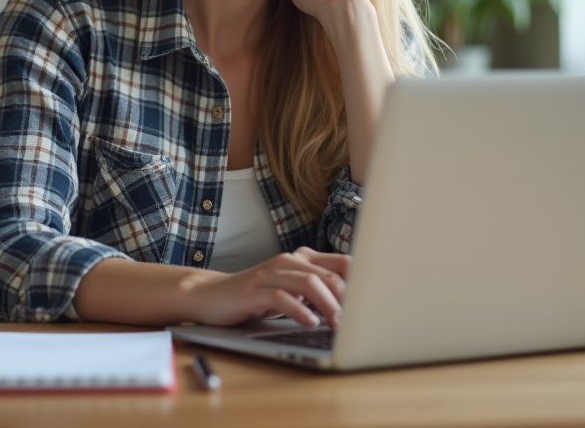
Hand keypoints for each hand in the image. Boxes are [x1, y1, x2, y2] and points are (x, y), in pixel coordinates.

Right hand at [187, 247, 350, 328]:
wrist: (211, 296)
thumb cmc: (257, 296)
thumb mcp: (292, 291)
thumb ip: (317, 292)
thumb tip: (355, 309)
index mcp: (302, 259)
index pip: (342, 263)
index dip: (361, 283)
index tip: (374, 305)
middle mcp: (288, 261)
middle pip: (329, 275)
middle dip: (348, 299)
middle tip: (358, 322)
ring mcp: (270, 273)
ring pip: (309, 283)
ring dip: (328, 305)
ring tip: (338, 325)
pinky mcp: (254, 290)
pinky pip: (281, 297)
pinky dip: (298, 310)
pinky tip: (309, 323)